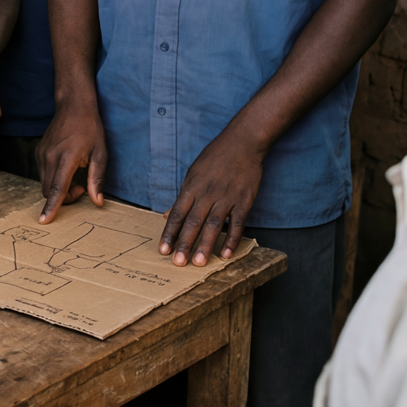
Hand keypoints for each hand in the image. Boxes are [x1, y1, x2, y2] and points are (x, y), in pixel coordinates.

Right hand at [36, 99, 106, 220]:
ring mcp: (41, 154)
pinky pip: (42, 174)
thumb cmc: (90, 129)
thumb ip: (97, 179)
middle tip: (82, 189)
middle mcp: (49, 157)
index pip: (57, 188)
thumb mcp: (100, 153)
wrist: (73, 106)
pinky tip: (66, 169)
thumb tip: (97, 202)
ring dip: (58, 189)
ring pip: (44, 184)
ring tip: (75, 177)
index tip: (44, 221)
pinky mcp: (38, 152)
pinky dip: (53, 180)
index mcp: (66, 158)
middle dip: (63, 198)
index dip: (51, 207)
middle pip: (48, 190)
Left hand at [159, 127, 264, 265]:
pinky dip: (232, 239)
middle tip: (178, 263)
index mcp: (191, 187)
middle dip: (184, 243)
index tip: (162, 250)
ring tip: (199, 263)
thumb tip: (165, 215)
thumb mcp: (193, 174)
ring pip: (214, 225)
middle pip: (193, 222)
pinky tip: (226, 254)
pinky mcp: (244, 201)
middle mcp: (207, 194)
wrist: (241, 143)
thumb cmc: (214, 158)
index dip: (169, 233)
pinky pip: (238, 223)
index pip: (177, 214)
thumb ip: (182, 197)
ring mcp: (226, 198)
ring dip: (206, 245)